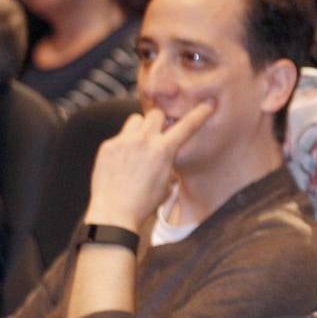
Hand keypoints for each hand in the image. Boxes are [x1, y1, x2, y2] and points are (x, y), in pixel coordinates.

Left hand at [83, 104, 212, 230]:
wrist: (114, 214)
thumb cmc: (143, 204)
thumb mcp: (167, 184)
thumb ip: (169, 165)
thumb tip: (167, 159)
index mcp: (163, 151)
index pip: (187, 126)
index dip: (200, 113)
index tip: (208, 103)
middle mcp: (144, 141)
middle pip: (156, 114)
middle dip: (160, 122)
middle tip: (159, 134)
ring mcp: (123, 142)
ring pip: (136, 119)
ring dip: (141, 127)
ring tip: (139, 144)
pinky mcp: (107, 147)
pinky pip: (120, 135)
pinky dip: (124, 144)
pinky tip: (123, 161)